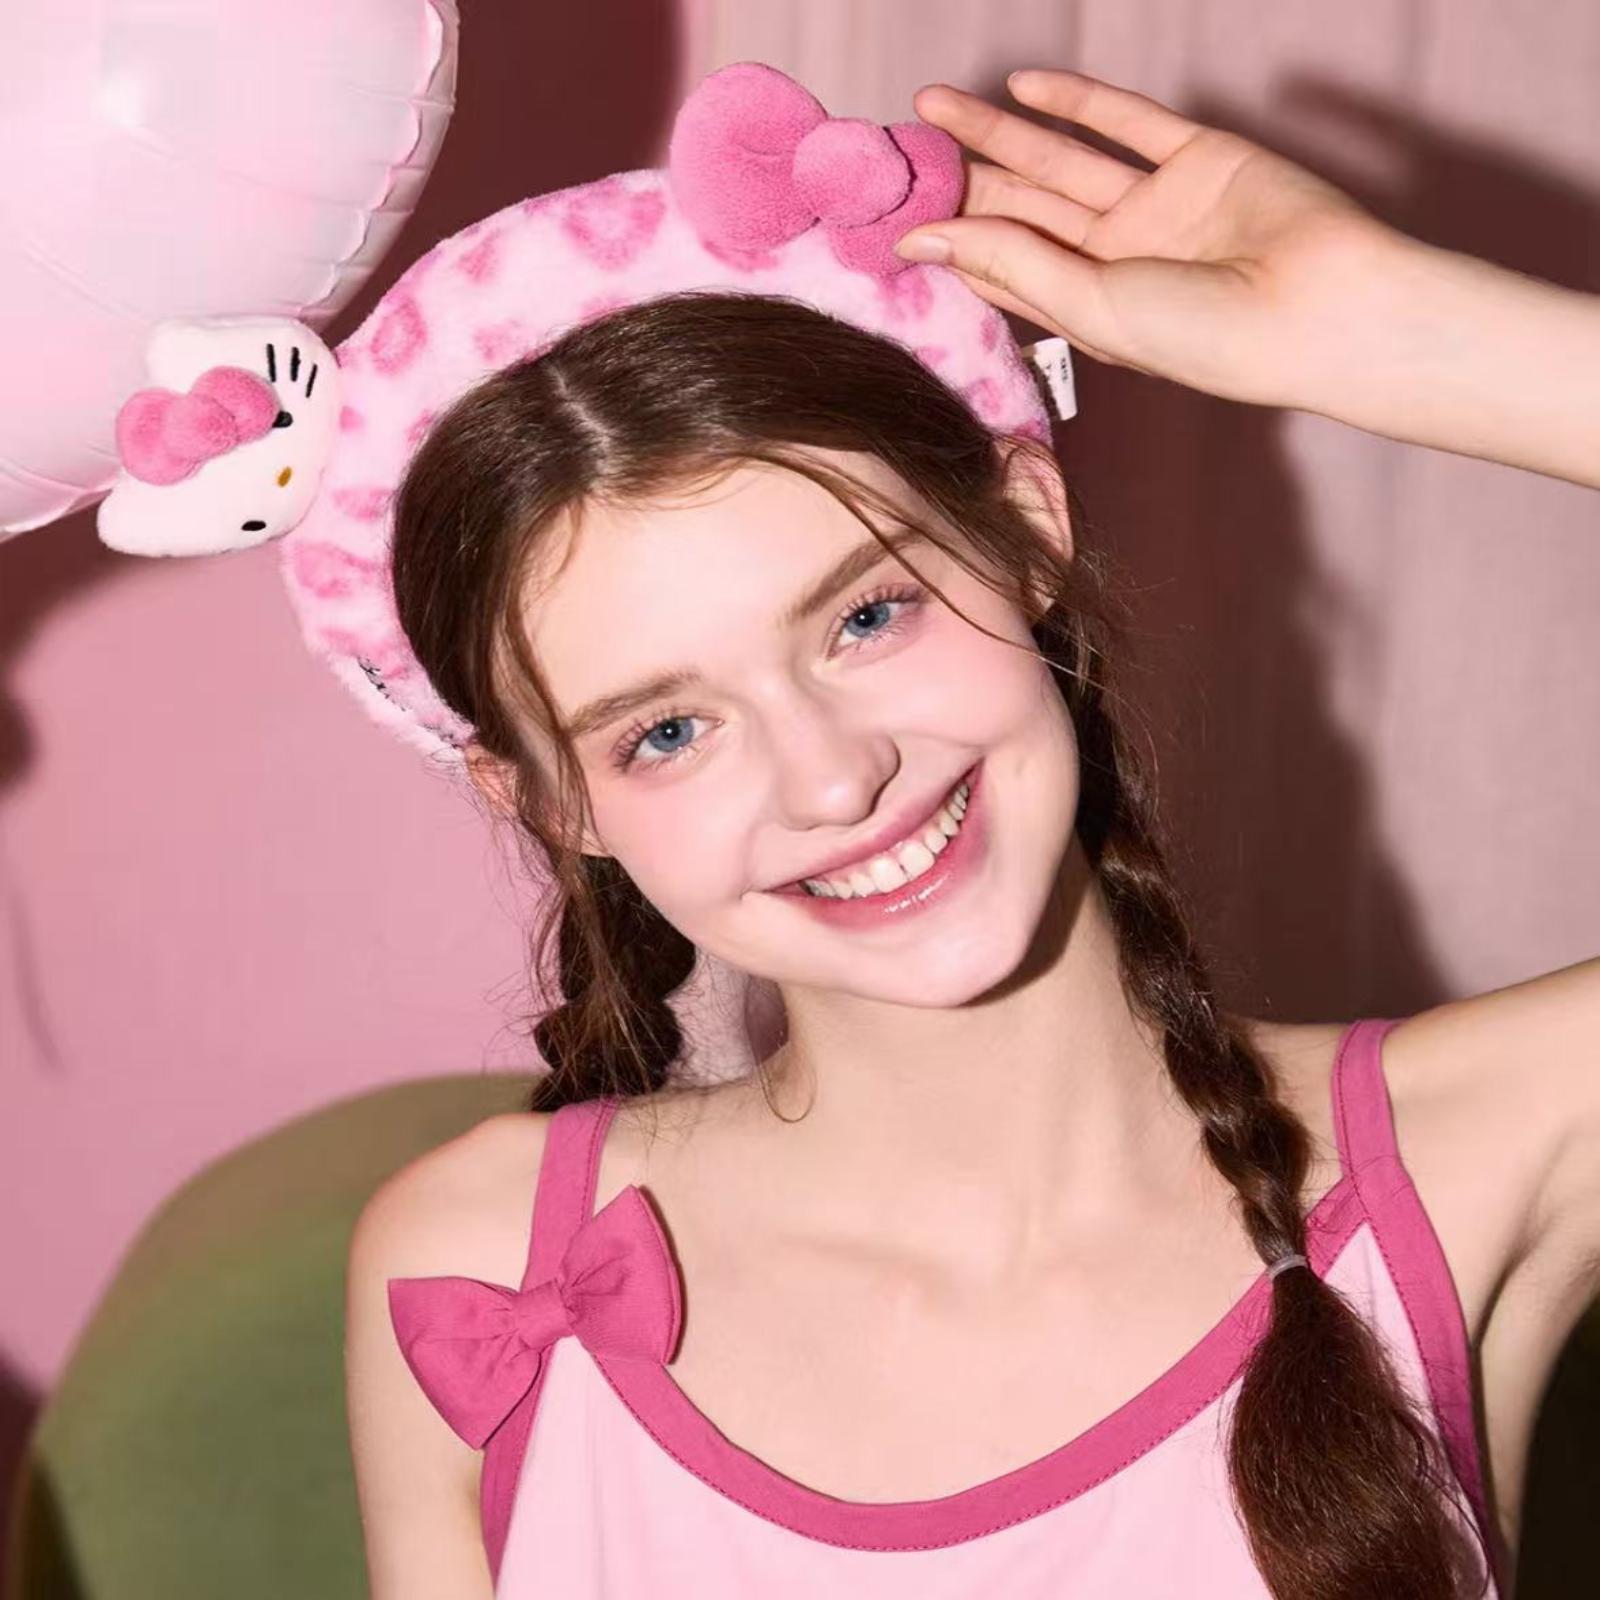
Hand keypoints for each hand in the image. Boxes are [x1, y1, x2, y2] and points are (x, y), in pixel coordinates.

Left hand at [898, 70, 1403, 414]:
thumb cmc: (1205, 336)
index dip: (947, 240)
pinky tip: (1021, 88)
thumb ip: (1008, 260)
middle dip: (959, 180)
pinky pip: (1127, 124)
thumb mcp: (1089, 305)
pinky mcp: (1199, 159)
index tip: (887, 213)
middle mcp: (1115, 260)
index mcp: (1087, 310)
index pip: (1001, 268)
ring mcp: (1156, 208)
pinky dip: (1076, 103)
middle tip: (897, 149)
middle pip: (1019, 210)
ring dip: (996, 134)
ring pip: (1059, 162)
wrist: (1320, 307)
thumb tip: (919, 238)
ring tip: (932, 107)